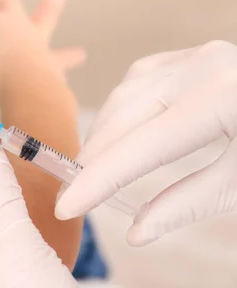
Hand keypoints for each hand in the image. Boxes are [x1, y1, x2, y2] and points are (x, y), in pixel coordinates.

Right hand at [0, 0, 85, 104]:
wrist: (30, 97)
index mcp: (1, 23)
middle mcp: (25, 30)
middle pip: (41, 6)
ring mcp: (41, 48)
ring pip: (54, 35)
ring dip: (61, 29)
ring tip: (79, 36)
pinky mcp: (52, 68)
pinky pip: (59, 64)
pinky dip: (66, 61)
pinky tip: (78, 58)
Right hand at [56, 41, 236, 245]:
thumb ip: (188, 203)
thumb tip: (137, 232)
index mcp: (220, 99)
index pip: (141, 148)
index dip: (98, 181)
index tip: (67, 206)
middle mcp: (202, 67)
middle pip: (124, 116)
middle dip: (95, 158)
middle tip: (77, 194)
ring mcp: (196, 54)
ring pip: (125, 94)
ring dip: (104, 133)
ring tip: (94, 169)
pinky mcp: (193, 55)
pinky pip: (140, 78)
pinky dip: (121, 108)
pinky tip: (118, 131)